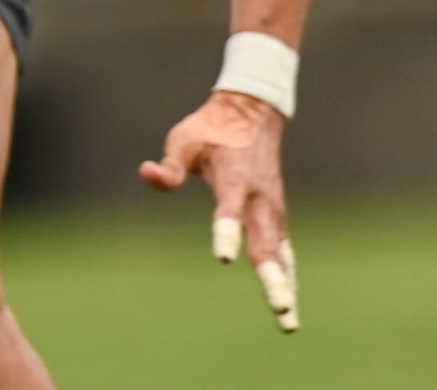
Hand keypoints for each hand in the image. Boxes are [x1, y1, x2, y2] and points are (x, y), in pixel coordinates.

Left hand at [140, 90, 298, 331]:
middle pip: (266, 245)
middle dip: (273, 279)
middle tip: (280, 308)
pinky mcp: (277, 215)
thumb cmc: (210, 130)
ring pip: (281, 254)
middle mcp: (259, 200)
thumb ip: (169, 165)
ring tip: (288, 322)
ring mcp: (273, 210)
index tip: (226, 258)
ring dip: (286, 285)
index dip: (227, 233)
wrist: (252, 115)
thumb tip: (147, 173)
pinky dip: (288, 273)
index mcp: (234, 181)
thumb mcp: (183, 141)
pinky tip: (289, 299)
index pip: (230, 212)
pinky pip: (284, 249)